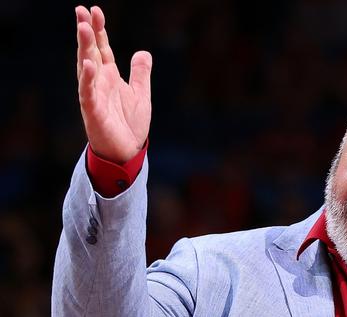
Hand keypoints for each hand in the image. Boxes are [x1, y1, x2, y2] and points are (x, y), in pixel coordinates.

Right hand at [76, 5, 151, 162]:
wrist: (127, 152)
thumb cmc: (130, 125)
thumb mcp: (141, 94)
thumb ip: (140, 74)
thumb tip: (143, 52)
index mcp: (109, 77)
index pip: (102, 48)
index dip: (99, 30)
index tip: (95, 10)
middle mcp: (98, 83)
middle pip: (91, 52)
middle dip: (86, 31)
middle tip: (81, 10)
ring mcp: (94, 96)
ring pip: (86, 68)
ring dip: (84, 48)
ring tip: (82, 28)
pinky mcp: (93, 112)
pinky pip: (88, 93)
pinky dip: (87, 79)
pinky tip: (88, 64)